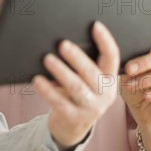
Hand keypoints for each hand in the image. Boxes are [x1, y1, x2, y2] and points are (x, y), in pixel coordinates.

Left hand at [33, 21, 119, 150]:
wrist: (72, 126)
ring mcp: (92, 108)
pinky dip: (48, 90)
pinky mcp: (75, 118)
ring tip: (47, 59)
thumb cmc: (77, 93)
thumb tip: (65, 41)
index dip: (105, 40)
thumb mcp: (87, 80)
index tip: (95, 25)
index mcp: (110, 80)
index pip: (112, 57)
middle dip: (76, 57)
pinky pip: (59, 102)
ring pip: (76, 87)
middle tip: (62, 44)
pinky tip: (38, 80)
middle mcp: (105, 94)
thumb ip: (84, 64)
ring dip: (61, 71)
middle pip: (91, 71)